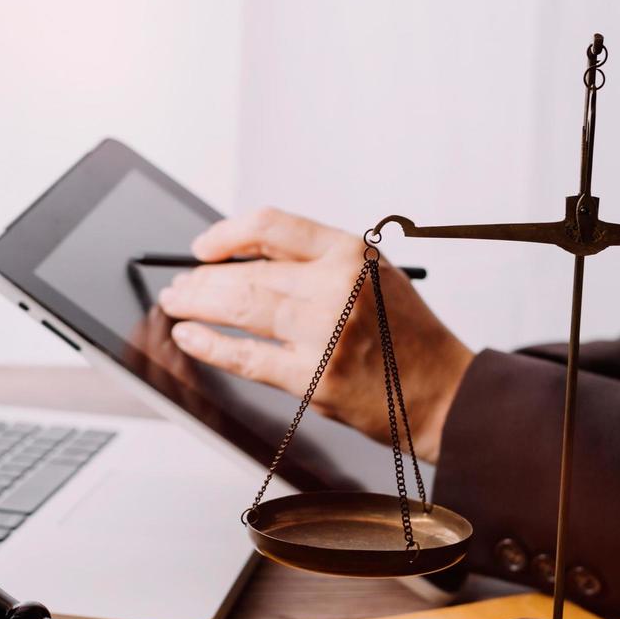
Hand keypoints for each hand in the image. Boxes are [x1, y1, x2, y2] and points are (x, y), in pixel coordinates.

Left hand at [158, 208, 474, 460]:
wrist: (443, 392)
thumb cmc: (405, 337)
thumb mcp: (373, 276)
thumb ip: (316, 262)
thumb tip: (240, 257)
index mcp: (353, 253)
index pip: (273, 226)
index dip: (228, 234)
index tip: (204, 248)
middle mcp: (339, 287)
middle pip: (248, 272)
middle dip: (201, 279)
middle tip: (180, 284)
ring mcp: (326, 333)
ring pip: (240, 308)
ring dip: (196, 305)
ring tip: (176, 304)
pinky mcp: (313, 377)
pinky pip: (245, 356)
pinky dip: (208, 344)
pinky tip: (189, 337)